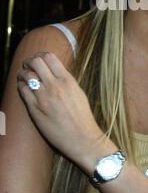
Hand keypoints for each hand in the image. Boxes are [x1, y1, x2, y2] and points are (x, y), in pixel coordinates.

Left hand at [17, 51, 104, 171]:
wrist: (82, 138)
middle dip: (29, 61)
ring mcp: (43, 97)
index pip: (50, 57)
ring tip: (23, 75)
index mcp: (68, 80)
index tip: (39, 57)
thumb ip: (66, 80)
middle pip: (36, 62)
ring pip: (26, 75)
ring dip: (22, 72)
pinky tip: (22, 86)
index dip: (41, 54)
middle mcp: (55, 86)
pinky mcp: (35, 109)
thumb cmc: (82, 116)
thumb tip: (54, 71)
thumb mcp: (78, 92)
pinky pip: (23, 91)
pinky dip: (20, 85)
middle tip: (28, 64)